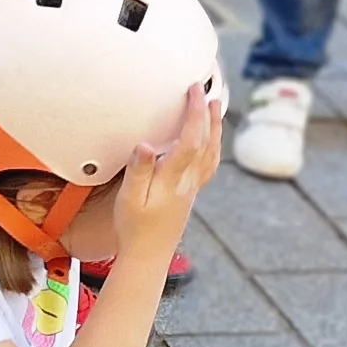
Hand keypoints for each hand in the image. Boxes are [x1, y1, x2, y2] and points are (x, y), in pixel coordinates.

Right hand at [111, 85, 221, 252]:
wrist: (148, 256)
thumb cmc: (134, 228)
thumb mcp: (129, 199)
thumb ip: (138, 171)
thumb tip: (145, 145)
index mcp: (174, 179)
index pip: (190, 139)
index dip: (195, 112)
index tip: (194, 91)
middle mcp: (188, 182)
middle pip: (206, 142)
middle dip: (207, 114)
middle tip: (205, 90)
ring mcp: (192, 188)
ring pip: (212, 153)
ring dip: (215, 128)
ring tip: (217, 108)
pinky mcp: (190, 194)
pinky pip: (209, 165)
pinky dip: (213, 146)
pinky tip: (210, 141)